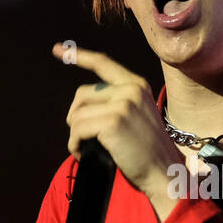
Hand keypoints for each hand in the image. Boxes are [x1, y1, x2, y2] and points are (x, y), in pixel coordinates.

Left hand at [53, 43, 182, 202]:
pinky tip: (83, 154)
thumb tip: (81, 105)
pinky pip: (77, 129)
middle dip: (76, 117)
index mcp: (137, 85)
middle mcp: (131, 89)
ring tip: (87, 148)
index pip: (103, 63)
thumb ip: (116, 102)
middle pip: (82, 95)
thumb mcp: (138, 116)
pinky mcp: (112, 121)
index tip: (58, 49)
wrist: (164, 172)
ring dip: (76, 135)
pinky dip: (74, 145)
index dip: (79, 56)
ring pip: (77, 114)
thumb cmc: (147, 152)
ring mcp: (122, 104)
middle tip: (84, 138)